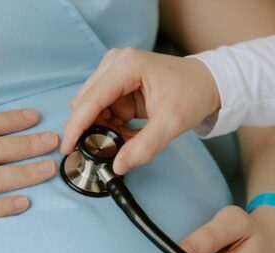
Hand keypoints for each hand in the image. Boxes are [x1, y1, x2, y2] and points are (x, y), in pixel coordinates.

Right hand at [62, 48, 219, 174]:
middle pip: (84, 103)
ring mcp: (113, 73)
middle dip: (93, 129)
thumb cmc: (192, 93)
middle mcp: (114, 64)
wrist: (206, 83)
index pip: (90, 100)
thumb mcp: (172, 123)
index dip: (76, 126)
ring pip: (91, 108)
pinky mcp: (116, 84)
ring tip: (128, 137)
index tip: (68, 147)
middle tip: (112, 147)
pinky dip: (110, 126)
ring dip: (103, 129)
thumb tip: (118, 166)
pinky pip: (102, 110)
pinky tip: (127, 131)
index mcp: (126, 66)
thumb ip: (144, 147)